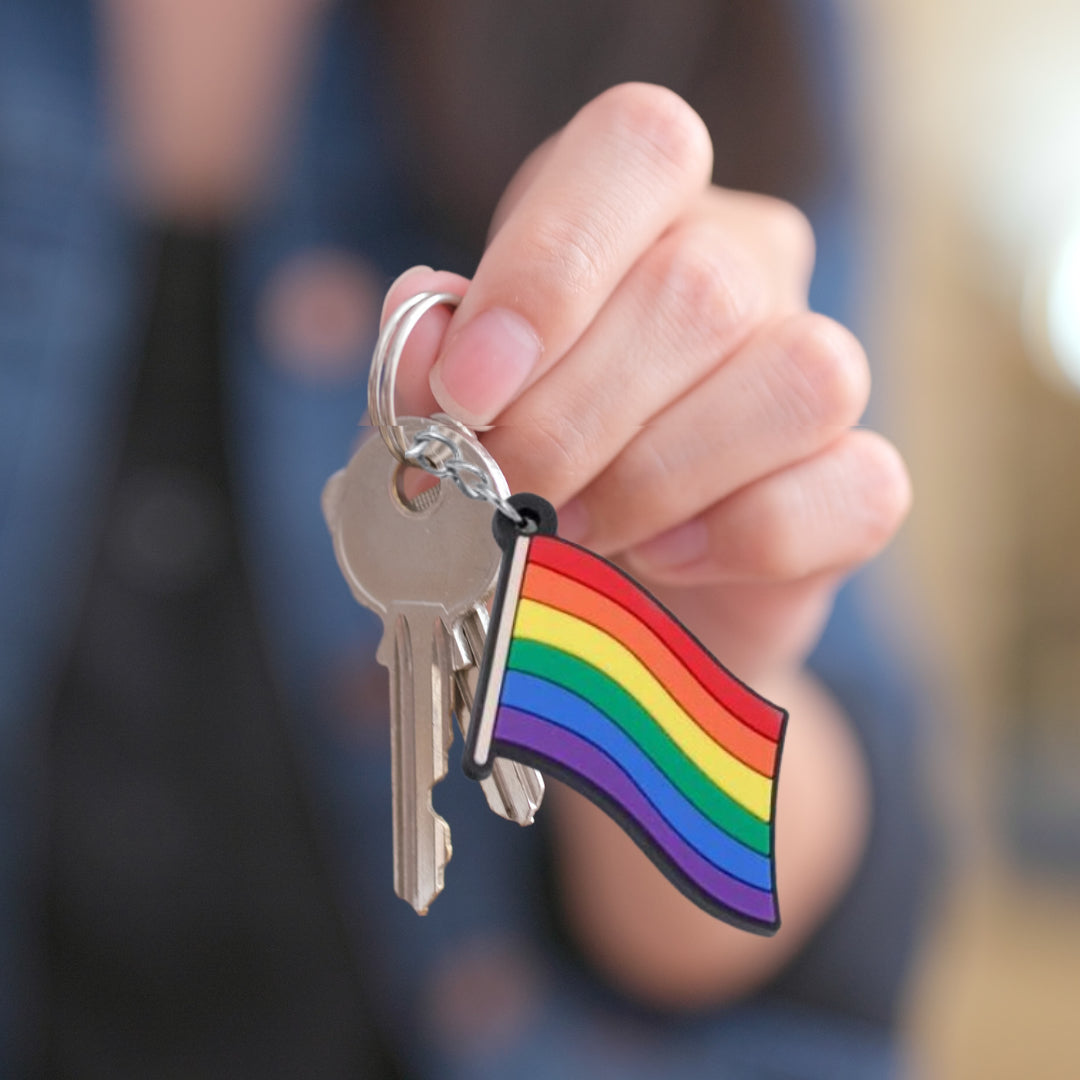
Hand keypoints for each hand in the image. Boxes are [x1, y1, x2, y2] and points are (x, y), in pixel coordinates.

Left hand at [382, 83, 903, 1004]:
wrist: (598, 623)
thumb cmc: (501, 515)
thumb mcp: (439, 444)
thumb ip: (430, 382)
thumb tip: (420, 341)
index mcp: (624, 234)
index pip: (631, 149)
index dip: (556, 244)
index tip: (478, 362)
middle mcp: (736, 283)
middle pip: (709, 273)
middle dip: (591, 395)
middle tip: (519, 481)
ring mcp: (809, 384)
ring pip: (801, 367)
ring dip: (666, 474)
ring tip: (593, 534)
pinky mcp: (850, 495)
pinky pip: (851, 486)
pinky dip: (746, 540)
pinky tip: (671, 571)